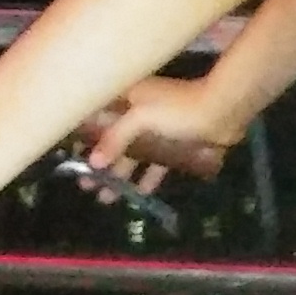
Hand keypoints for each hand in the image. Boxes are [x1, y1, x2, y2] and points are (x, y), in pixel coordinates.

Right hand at [75, 76, 244, 192]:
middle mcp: (139, 111)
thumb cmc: (179, 109)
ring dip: (120, 175)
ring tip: (105, 197)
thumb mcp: (141, 118)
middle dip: (99, 163)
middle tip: (85, 185)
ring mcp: (157, 129)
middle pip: (113, 140)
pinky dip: (147, 177)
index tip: (71, 156)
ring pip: (133, 155)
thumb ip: (116, 138)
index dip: (84, 136)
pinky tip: (138, 194)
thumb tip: (95, 162)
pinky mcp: (173, 145)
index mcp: (128, 97)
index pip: (97, 116)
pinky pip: (155, 164)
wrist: (224, 112)